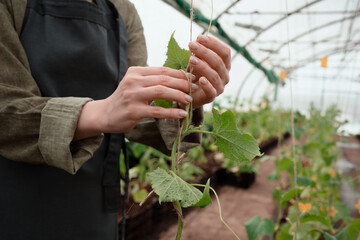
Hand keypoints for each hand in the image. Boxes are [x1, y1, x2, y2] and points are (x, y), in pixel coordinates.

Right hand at [74, 66, 197, 138]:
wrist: (104, 114)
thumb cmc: (126, 100)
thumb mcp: (136, 84)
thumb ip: (152, 80)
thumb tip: (179, 78)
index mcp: (136, 71)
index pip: (163, 70)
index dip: (180, 74)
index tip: (193, 78)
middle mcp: (133, 81)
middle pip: (164, 79)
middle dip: (183, 83)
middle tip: (195, 88)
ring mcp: (132, 95)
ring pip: (161, 92)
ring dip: (179, 95)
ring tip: (190, 100)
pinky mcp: (133, 111)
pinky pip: (156, 111)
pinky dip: (171, 112)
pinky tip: (181, 114)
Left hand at [187, 35, 230, 108]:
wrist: (189, 94)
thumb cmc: (194, 75)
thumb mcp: (197, 61)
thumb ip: (198, 52)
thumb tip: (197, 39)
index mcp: (224, 65)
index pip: (225, 52)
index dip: (214, 43)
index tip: (199, 37)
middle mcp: (225, 75)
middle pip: (218, 61)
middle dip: (204, 52)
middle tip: (191, 45)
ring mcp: (219, 87)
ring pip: (214, 75)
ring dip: (202, 66)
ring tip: (190, 59)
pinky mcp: (212, 97)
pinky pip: (211, 91)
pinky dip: (207, 85)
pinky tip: (200, 79)